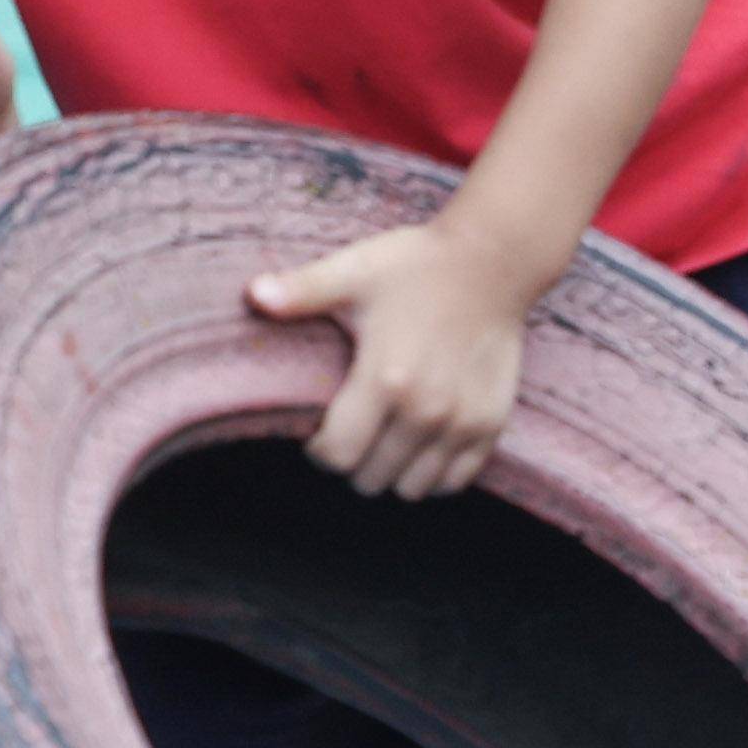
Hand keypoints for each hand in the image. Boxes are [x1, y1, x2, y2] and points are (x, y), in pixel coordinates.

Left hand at [251, 210, 544, 499]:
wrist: (494, 259)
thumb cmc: (417, 265)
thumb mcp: (354, 271)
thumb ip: (302, 290)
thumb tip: (253, 296)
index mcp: (385, 379)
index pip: (338, 456)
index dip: (319, 450)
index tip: (320, 432)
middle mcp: (426, 410)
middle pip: (370, 478)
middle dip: (354, 461)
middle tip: (355, 431)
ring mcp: (463, 420)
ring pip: (412, 488)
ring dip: (393, 471)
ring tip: (387, 440)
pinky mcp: (491, 422)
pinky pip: (455, 481)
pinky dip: (434, 473)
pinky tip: (422, 445)